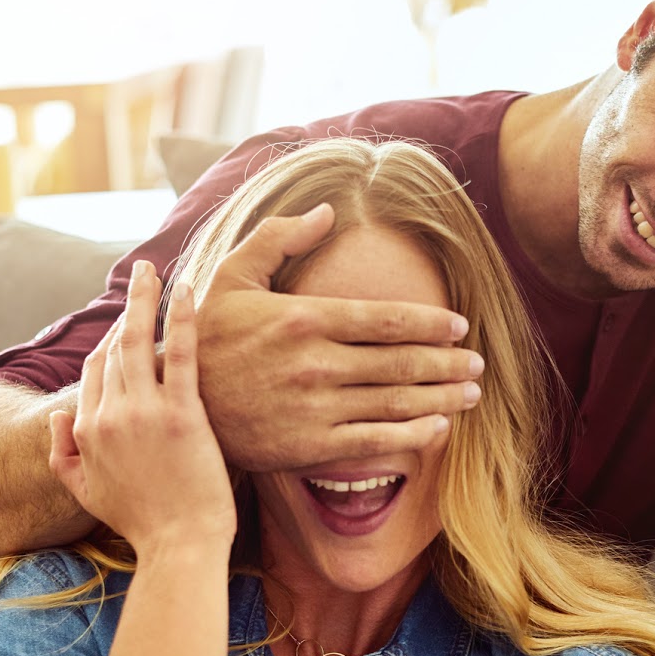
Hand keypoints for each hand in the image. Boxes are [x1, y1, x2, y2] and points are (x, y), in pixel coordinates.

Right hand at [49, 261, 234, 555]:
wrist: (179, 545)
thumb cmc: (140, 523)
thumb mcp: (84, 493)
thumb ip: (62, 455)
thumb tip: (57, 418)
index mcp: (85, 430)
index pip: (93, 372)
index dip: (109, 341)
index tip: (128, 320)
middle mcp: (108, 415)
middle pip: (114, 348)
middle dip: (127, 307)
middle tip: (141, 274)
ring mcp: (143, 412)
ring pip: (139, 342)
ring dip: (146, 298)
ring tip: (154, 269)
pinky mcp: (181, 414)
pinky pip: (180, 353)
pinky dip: (181, 318)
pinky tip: (186, 289)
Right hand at [194, 203, 483, 472]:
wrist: (175, 405)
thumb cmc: (207, 338)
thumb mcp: (232, 276)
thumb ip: (280, 238)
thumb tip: (328, 210)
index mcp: (306, 318)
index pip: (389, 319)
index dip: (433, 324)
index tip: (460, 327)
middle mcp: (317, 363)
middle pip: (403, 362)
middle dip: (450, 363)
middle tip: (479, 363)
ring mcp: (317, 407)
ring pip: (398, 401)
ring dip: (444, 397)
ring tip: (472, 393)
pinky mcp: (311, 445)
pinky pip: (376, 440)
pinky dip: (414, 435)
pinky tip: (440, 427)